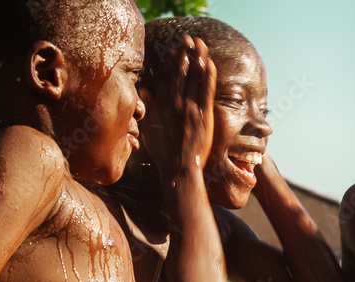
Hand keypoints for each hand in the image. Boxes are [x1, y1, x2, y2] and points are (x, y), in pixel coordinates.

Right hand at [142, 34, 215, 172]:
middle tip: (189, 39)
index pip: (167, 77)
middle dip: (185, 53)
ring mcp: (189, 108)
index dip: (173, 61)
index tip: (176, 48)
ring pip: (194, 78)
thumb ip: (147, 108)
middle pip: (181, 72)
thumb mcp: (148, 129)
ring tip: (201, 44)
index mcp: (161, 105)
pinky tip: (210, 64)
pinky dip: (208, 76)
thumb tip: (144, 92)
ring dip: (198, 59)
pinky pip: (206, 91)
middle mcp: (174, 103)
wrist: (178, 169)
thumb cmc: (163, 153)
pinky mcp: (203, 115)